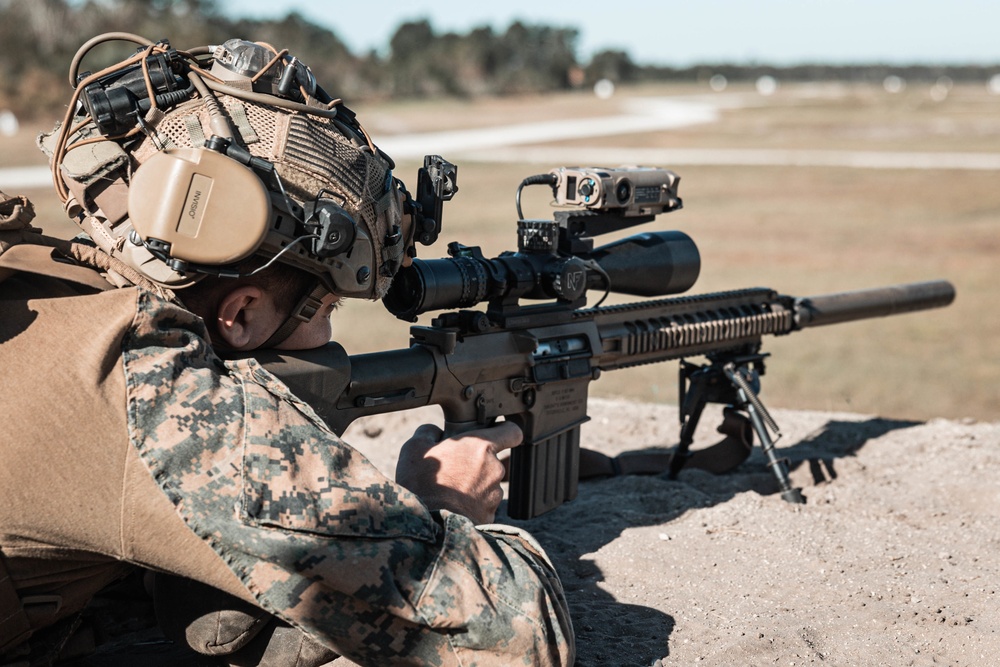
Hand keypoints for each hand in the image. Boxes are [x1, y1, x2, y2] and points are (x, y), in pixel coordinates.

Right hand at [395, 422, 522, 524]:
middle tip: (454, 468)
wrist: (428, 524)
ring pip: (487, 484)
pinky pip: (483, 504)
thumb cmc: (423, 484)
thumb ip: (429, 432)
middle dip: (477, 463)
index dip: (506, 432)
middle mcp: (494, 469)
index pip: (512, 432)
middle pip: (492, 461)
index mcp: (480, 447)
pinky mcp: (490, 514)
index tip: (497, 435)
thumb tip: (435, 432)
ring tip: (450, 490)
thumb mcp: (415, 448)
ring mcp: (494, 494)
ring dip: (474, 485)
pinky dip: (472, 504)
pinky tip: (453, 506)